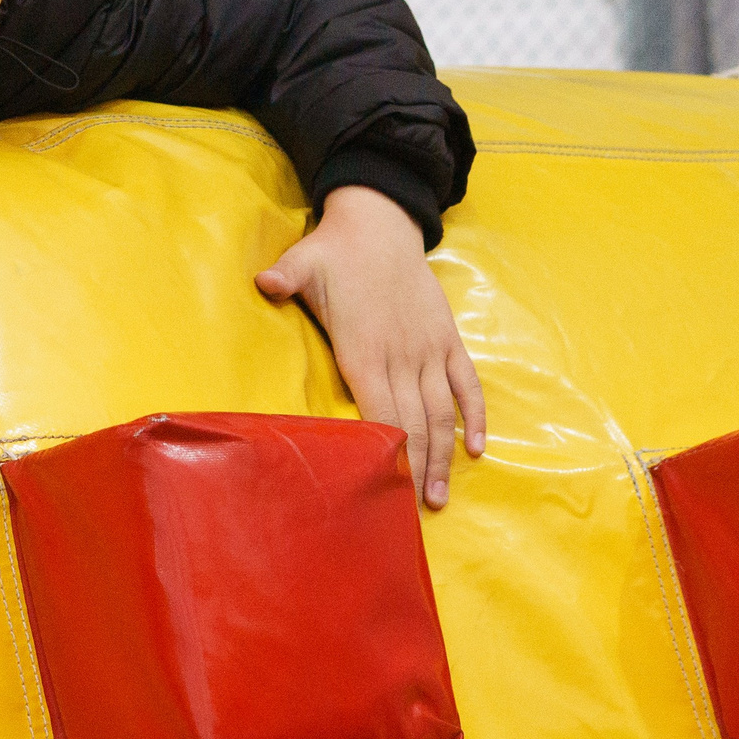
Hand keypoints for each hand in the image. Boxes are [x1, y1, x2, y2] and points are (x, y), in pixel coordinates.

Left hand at [255, 185, 484, 507]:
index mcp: (364, 349)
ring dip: (443, 456)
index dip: (386, 455)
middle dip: (414, 472)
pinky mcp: (447, 338)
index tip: (386, 493)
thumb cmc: (335, 251)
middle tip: (414, 516)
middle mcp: (402, 356)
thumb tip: (261, 283)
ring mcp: (429, 349)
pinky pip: (467, 384)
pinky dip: (475, 417)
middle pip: (413, 425)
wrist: (381, 222)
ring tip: (439, 497)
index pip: (380, 414)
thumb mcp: (303, 261)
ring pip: (441, 413)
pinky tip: (478, 449)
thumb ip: (284, 277)